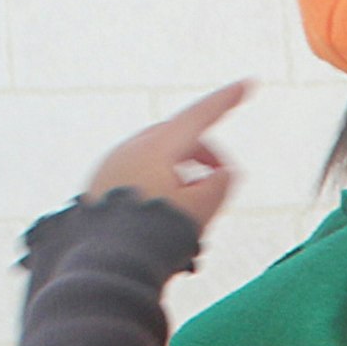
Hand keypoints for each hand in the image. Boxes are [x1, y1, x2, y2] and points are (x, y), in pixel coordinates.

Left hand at [82, 80, 250, 229]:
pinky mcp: (98, 186)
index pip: (199, 115)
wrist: (103, 262)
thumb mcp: (200, 209)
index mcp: (157, 147)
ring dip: (182, 175)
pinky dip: (159, 185)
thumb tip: (220, 174)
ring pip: (157, 158)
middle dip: (204, 154)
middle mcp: (131, 148)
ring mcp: (111, 166)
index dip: (226, 101)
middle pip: (179, 138)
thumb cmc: (154, 234)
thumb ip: (220, 185)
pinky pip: (137, 174)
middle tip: (222, 178)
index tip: (247, 83)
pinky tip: (163, 214)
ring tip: (192, 209)